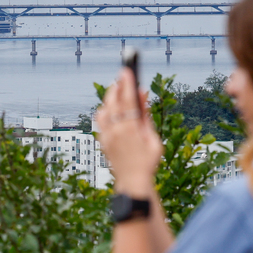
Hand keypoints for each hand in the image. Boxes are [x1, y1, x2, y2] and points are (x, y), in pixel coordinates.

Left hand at [94, 68, 162, 197]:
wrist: (133, 182)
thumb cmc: (147, 162)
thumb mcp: (153, 138)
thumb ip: (146, 116)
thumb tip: (143, 95)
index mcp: (130, 130)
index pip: (127, 100)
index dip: (127, 84)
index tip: (127, 71)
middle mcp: (115, 131)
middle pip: (113, 102)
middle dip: (117, 87)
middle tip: (122, 76)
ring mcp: (106, 136)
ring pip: (103, 110)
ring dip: (110, 98)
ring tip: (117, 89)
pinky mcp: (102, 141)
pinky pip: (99, 120)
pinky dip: (104, 110)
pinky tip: (110, 107)